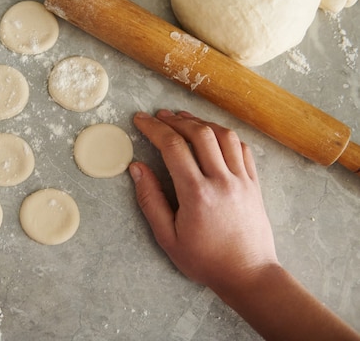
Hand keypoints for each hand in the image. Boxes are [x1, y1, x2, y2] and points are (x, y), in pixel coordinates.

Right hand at [128, 110, 277, 289]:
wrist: (248, 275)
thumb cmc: (205, 260)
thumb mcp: (167, 237)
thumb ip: (150, 200)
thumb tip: (137, 168)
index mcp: (196, 194)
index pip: (172, 147)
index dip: (153, 128)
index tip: (141, 120)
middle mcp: (221, 180)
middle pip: (199, 133)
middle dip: (175, 119)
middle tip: (159, 116)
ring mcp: (242, 180)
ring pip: (223, 135)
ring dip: (201, 122)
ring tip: (184, 119)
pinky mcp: (254, 184)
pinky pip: (242, 148)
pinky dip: (225, 135)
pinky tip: (212, 136)